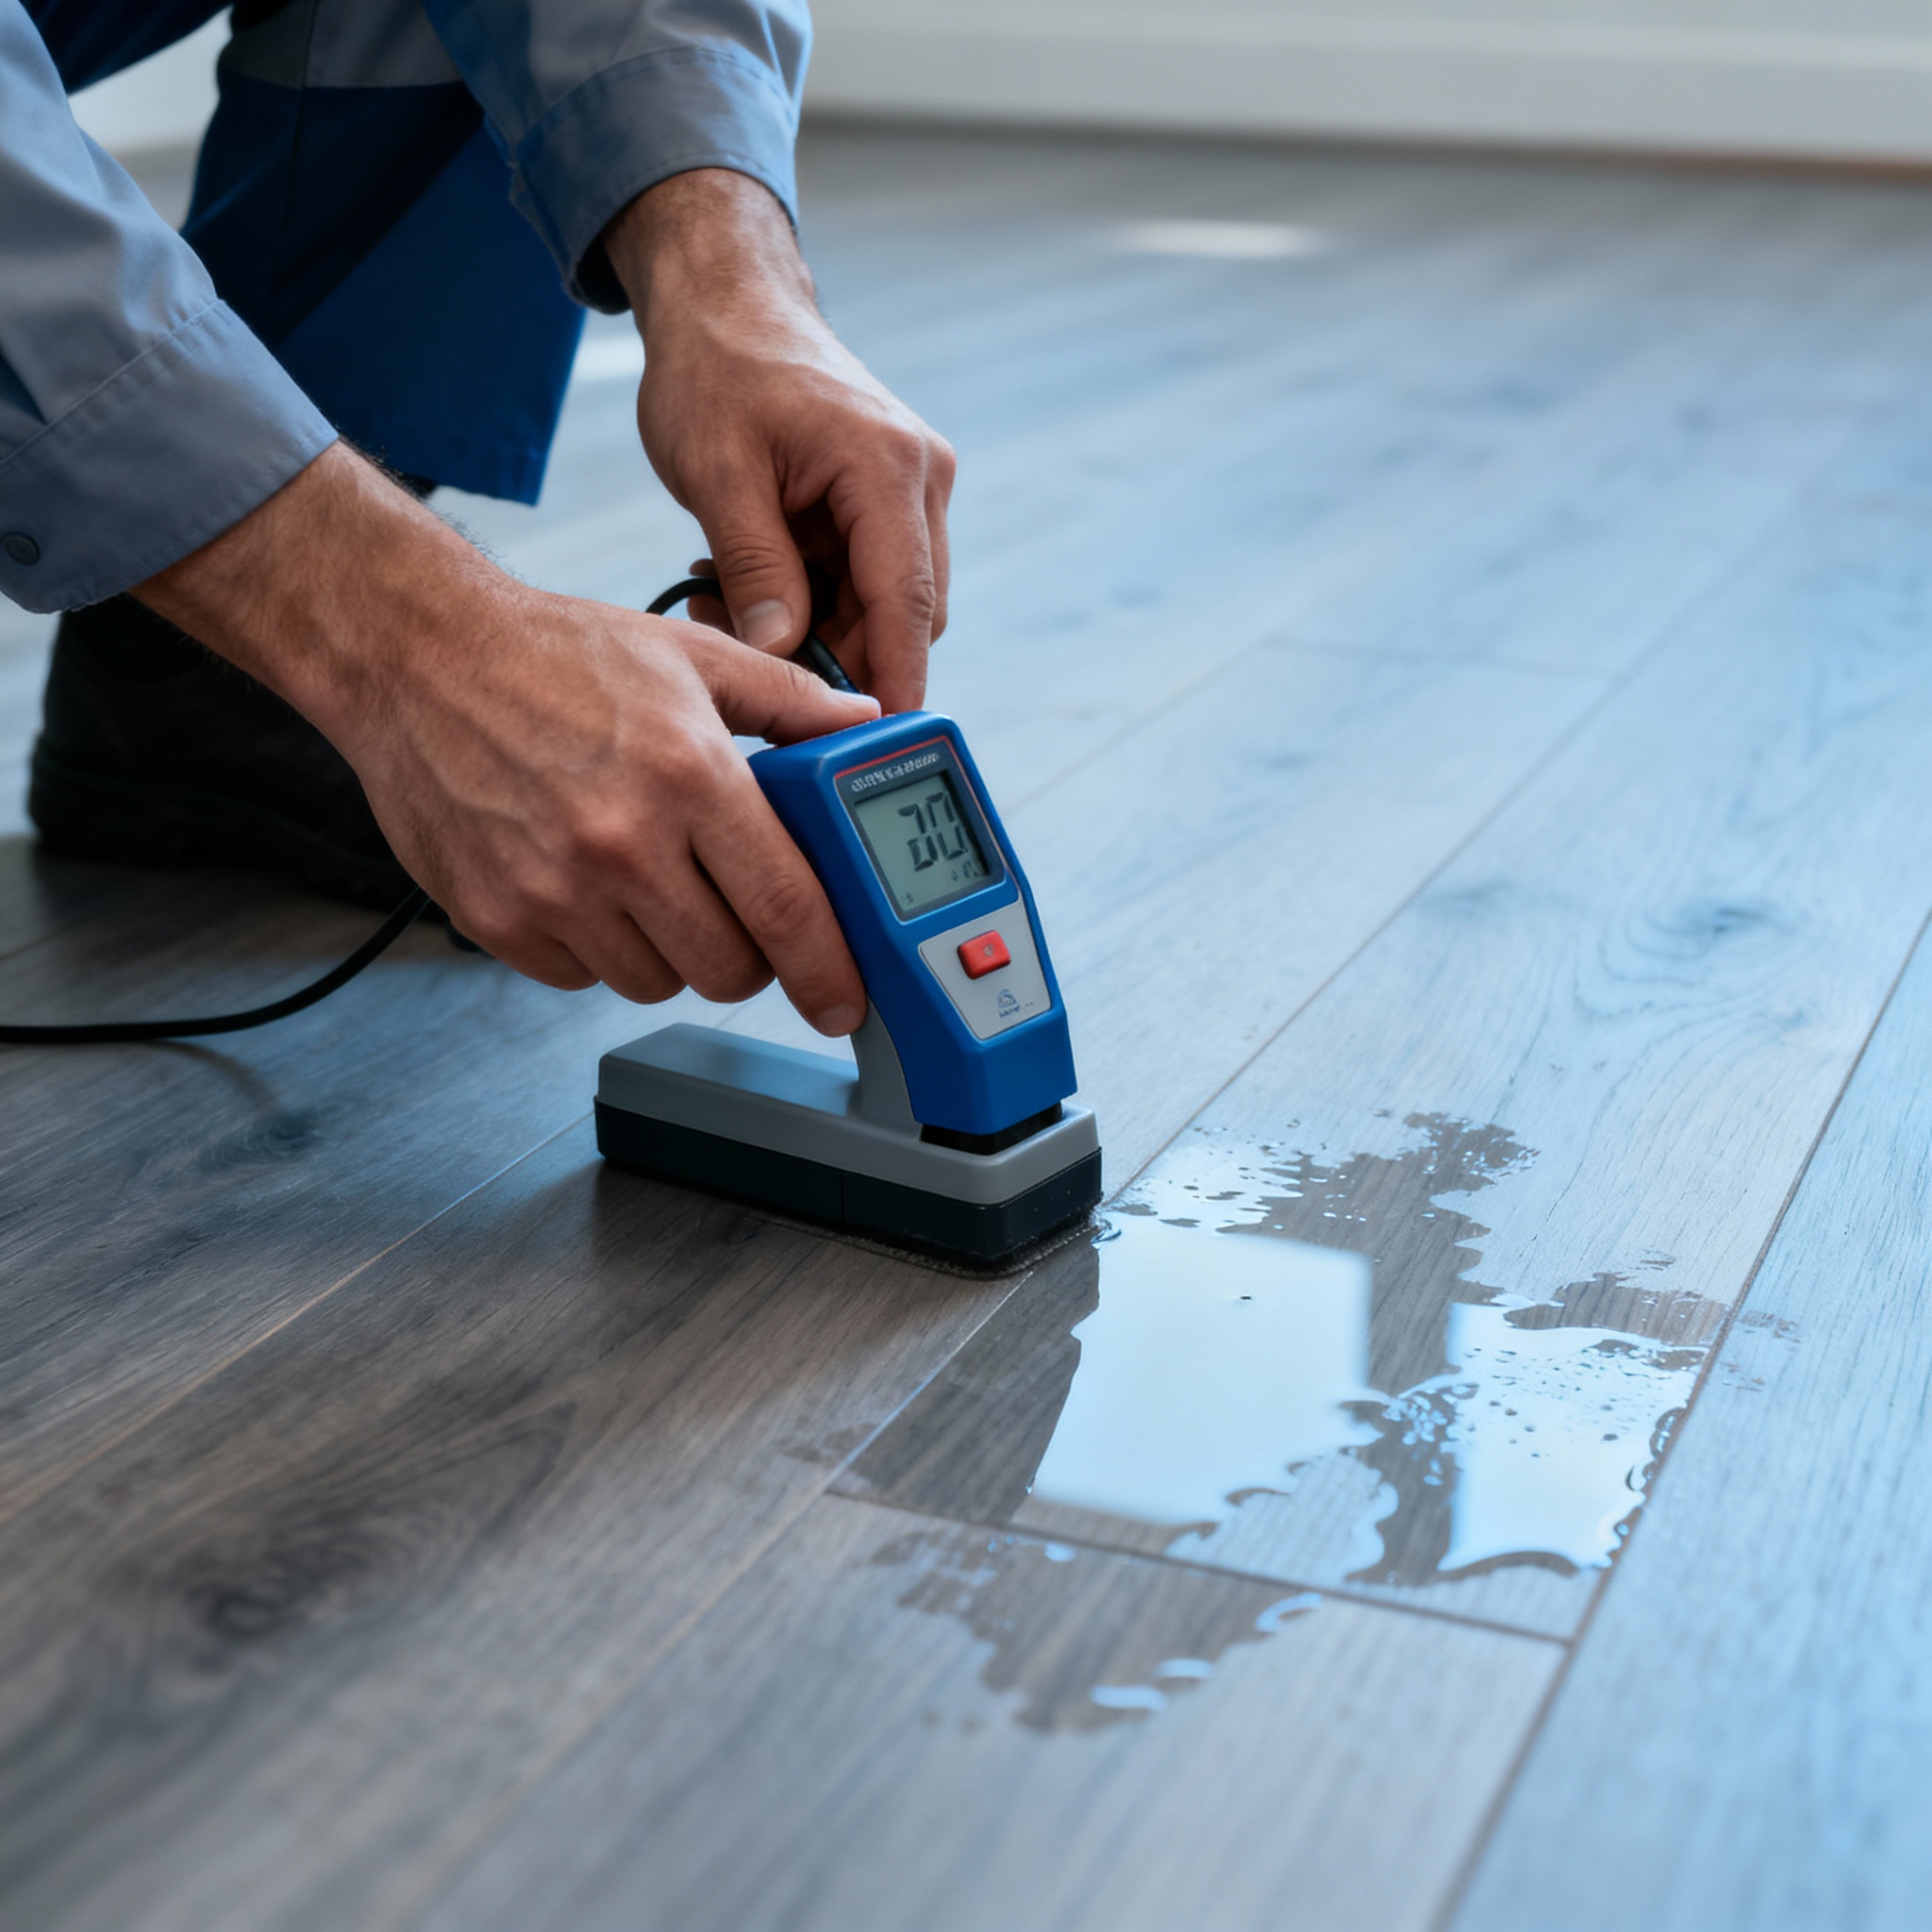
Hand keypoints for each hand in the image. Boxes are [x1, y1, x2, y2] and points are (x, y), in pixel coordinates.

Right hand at [135, 444, 878, 1029]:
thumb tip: (866, 726)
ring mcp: (554, 889)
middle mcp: (623, 841)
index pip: (786, 908)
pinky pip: (580, 978)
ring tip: (649, 882)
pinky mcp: (497, 918)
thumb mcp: (690, 656)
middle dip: (749, 957)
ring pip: (656, 982)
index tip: (843, 999)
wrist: (415, 656)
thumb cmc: (552, 654)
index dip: (828, 969)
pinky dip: (597, 950)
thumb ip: (790, 701)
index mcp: (689, 775)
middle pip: (728, 969)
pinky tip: (586, 886)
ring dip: (670, 952)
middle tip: (736, 916)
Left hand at [602, 169, 954, 713]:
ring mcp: (910, 489)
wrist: (727, 302)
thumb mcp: (718, 474)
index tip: (871, 744)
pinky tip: (753, 582)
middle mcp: (919, 480)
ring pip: (883, 603)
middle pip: (904, 614)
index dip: (892, 681)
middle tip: (747, 655)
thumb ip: (756, 569)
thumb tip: (781, 653)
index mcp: (888, 468)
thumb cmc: (716, 369)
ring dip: (816, 626)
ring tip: (729, 603)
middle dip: (835, 654)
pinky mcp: (887, 498)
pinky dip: (814, 597)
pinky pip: (863, 577)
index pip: (907, 605)